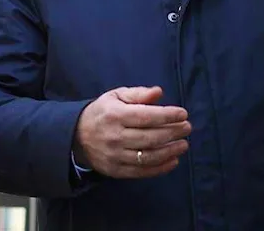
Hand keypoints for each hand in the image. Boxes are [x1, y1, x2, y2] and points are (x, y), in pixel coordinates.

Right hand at [73, 86, 190, 178]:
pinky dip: (161, 168)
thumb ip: (138, 94)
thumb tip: (159, 92)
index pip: (146, 116)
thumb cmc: (102, 112)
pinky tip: (173, 160)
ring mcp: (115, 156)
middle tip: (187, 128)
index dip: (168, 115)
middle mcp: (115, 137)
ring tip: (183, 144)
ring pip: (148, 156)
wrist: (76, 136)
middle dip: (173, 132)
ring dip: (170, 151)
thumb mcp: (115, 96)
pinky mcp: (116, 171)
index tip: (183, 114)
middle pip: (150, 137)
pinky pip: (142, 171)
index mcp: (115, 115)